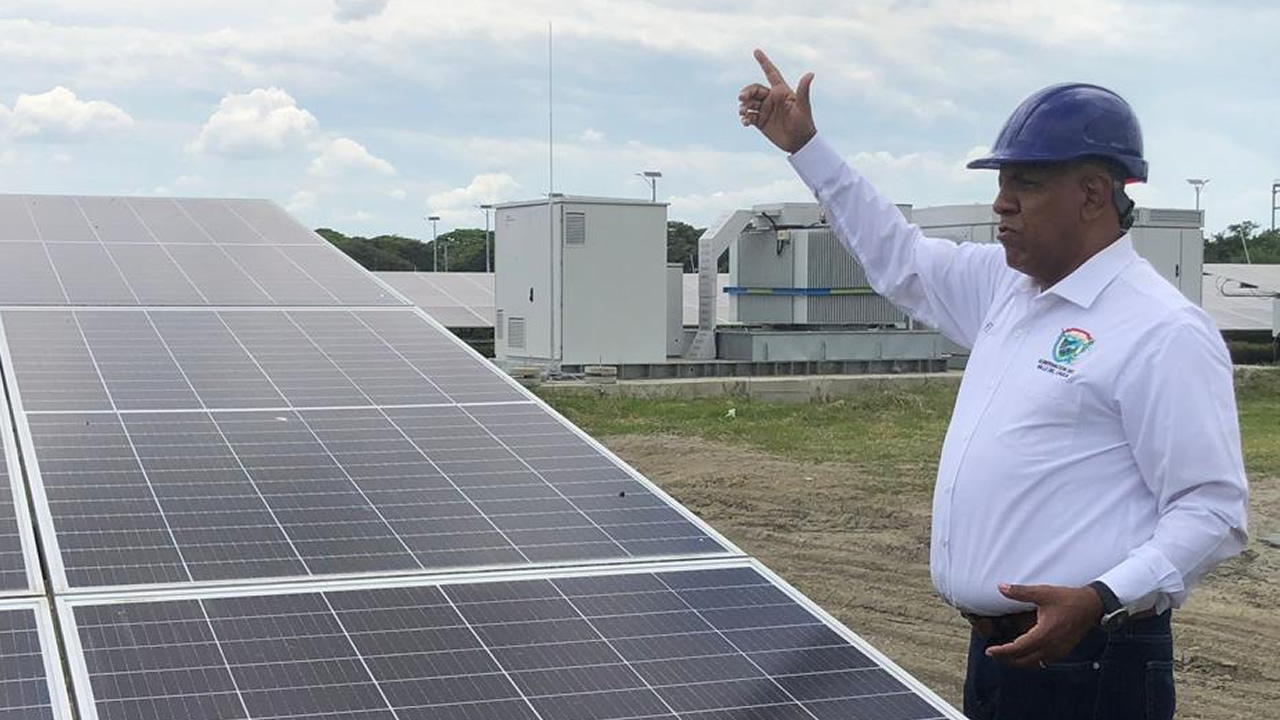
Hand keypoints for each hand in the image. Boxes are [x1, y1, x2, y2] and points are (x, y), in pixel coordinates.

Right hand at [738, 48, 816, 153]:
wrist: (799, 143)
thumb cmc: (804, 123)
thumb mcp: (803, 107)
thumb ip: (803, 90)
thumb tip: (811, 73)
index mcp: (781, 91)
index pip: (771, 73)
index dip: (764, 62)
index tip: (756, 51)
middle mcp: (771, 99)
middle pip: (754, 90)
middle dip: (746, 92)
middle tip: (741, 98)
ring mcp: (765, 110)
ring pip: (749, 103)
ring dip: (743, 106)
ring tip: (743, 112)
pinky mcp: (760, 122)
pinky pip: (748, 116)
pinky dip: (744, 118)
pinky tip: (745, 122)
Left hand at [985, 583, 1103, 668]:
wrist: (1092, 606)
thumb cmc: (1068, 599)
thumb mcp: (1042, 593)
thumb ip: (1020, 592)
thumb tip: (1000, 587)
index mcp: (1044, 635)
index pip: (1018, 649)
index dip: (1002, 652)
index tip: (989, 651)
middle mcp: (1051, 647)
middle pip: (1024, 661)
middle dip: (1006, 659)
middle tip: (993, 654)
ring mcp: (1058, 651)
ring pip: (1034, 663)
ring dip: (1018, 661)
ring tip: (1005, 655)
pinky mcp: (1063, 651)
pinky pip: (1043, 661)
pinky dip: (1030, 660)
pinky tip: (1024, 652)